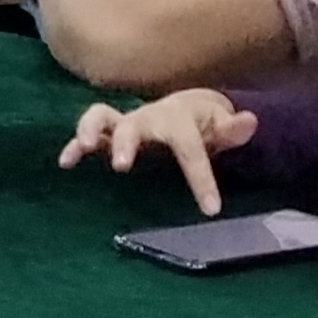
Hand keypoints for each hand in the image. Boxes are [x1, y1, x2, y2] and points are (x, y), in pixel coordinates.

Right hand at [60, 90, 257, 214]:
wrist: (183, 108)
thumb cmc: (202, 125)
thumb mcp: (221, 128)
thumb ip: (233, 130)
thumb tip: (251, 120)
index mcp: (178, 121)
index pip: (189, 149)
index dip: (200, 178)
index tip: (211, 209)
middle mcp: (147, 119)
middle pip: (133, 125)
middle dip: (125, 143)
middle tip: (121, 166)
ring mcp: (124, 123)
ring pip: (100, 117)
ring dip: (89, 131)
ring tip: (82, 149)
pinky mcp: (107, 133)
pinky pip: (87, 133)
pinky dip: (73, 145)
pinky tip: (65, 163)